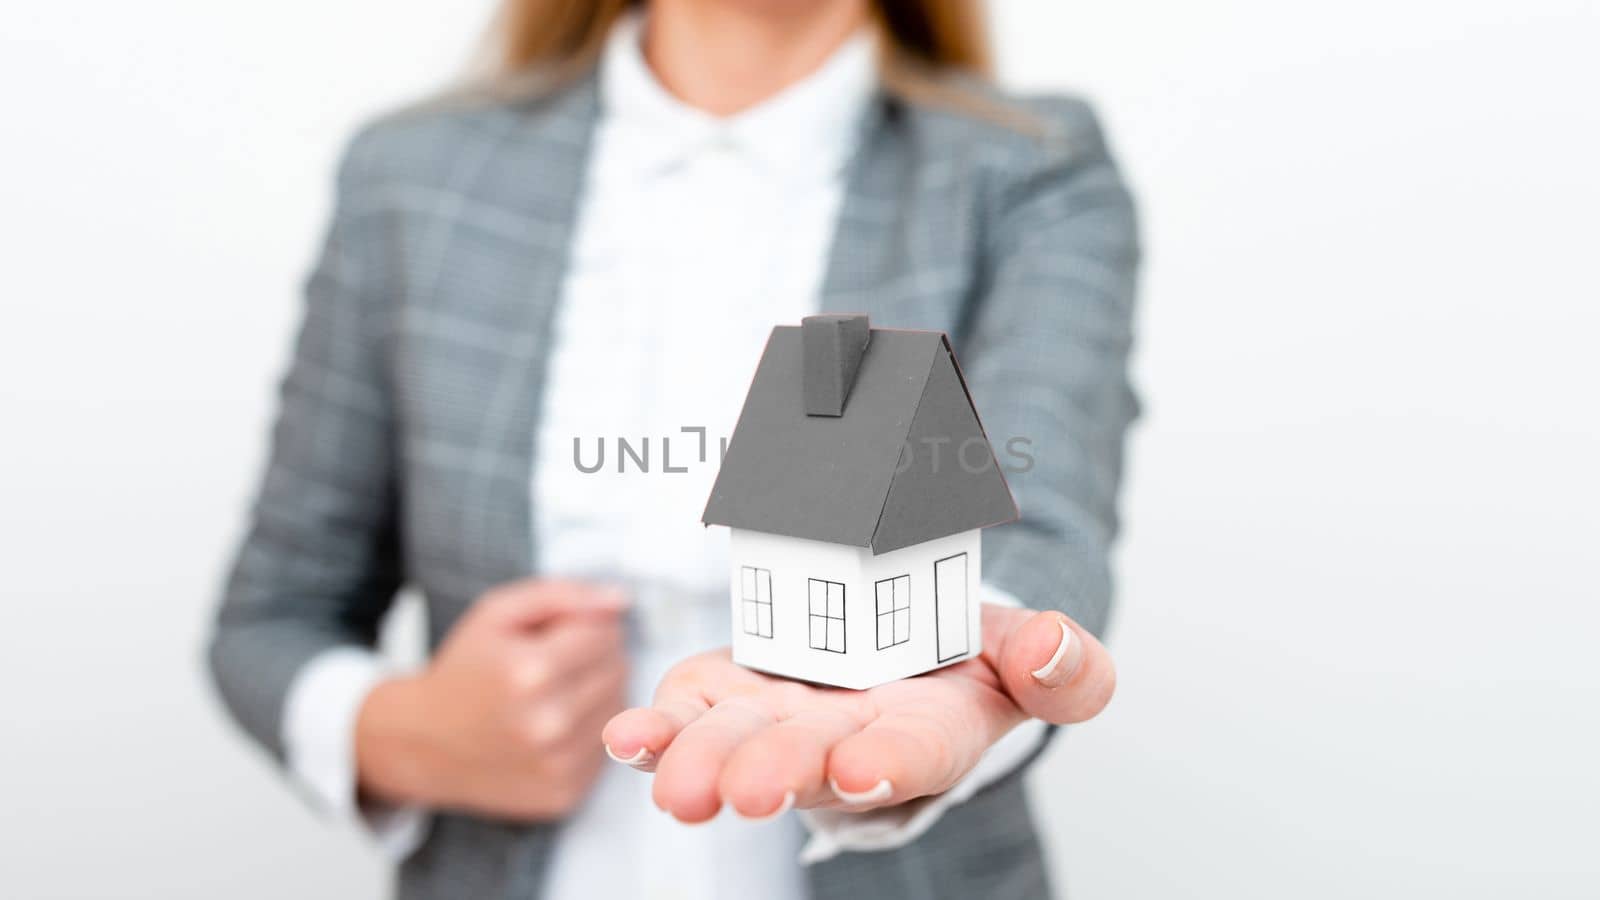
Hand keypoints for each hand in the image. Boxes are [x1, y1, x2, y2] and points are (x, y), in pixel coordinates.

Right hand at [355, 578, 629, 819]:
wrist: (421, 742)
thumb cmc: (463, 672)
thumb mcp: (497, 614)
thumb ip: (563, 596)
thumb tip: (620, 601)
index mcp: (531, 671)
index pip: (606, 634)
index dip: (586, 626)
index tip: (559, 635)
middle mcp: (548, 723)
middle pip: (618, 671)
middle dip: (594, 659)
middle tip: (554, 664)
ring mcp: (557, 765)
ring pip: (619, 709)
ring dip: (595, 695)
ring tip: (553, 694)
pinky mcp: (563, 794)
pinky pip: (606, 749)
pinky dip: (586, 734)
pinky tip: (552, 728)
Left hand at [601, 604, 1112, 820]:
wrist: (896, 649)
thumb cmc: (963, 664)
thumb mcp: (1025, 655)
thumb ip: (1059, 665)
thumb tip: (1057, 651)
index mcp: (926, 732)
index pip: (913, 753)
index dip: (890, 761)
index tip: (864, 767)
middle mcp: (843, 741)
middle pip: (809, 760)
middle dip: (779, 772)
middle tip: (749, 791)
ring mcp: (776, 722)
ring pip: (736, 745)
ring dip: (702, 764)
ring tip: (676, 788)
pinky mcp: (724, 696)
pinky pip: (685, 716)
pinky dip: (654, 731)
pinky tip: (625, 739)